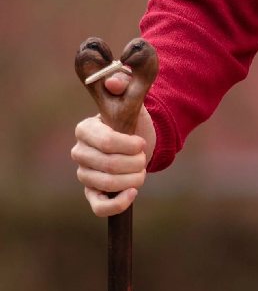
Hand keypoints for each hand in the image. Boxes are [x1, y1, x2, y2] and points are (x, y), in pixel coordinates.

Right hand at [71, 69, 156, 216]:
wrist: (140, 139)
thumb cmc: (132, 118)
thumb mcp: (131, 96)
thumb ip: (123, 82)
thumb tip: (115, 83)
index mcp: (85, 129)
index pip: (104, 143)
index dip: (128, 146)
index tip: (141, 142)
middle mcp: (79, 153)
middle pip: (107, 166)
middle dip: (135, 164)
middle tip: (144, 158)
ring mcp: (85, 175)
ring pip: (106, 185)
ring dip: (133, 180)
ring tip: (141, 171)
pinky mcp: (93, 193)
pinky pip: (99, 207)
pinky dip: (118, 204)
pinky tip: (133, 193)